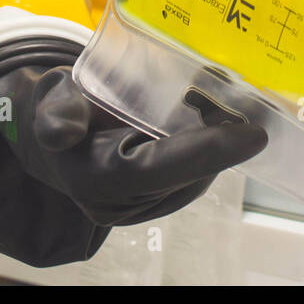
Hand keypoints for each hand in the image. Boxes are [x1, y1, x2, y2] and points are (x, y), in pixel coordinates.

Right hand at [0, 59, 266, 266]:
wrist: (57, 130)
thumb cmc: (58, 108)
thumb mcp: (50, 100)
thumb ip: (56, 113)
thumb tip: (63, 130)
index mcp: (96, 180)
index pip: (160, 170)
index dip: (208, 152)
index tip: (252, 135)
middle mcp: (122, 202)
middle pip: (188, 174)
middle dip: (223, 141)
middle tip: (252, 100)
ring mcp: (142, 203)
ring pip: (197, 175)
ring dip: (221, 141)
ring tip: (240, 101)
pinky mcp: (157, 195)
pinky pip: (194, 171)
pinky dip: (212, 144)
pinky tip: (224, 114)